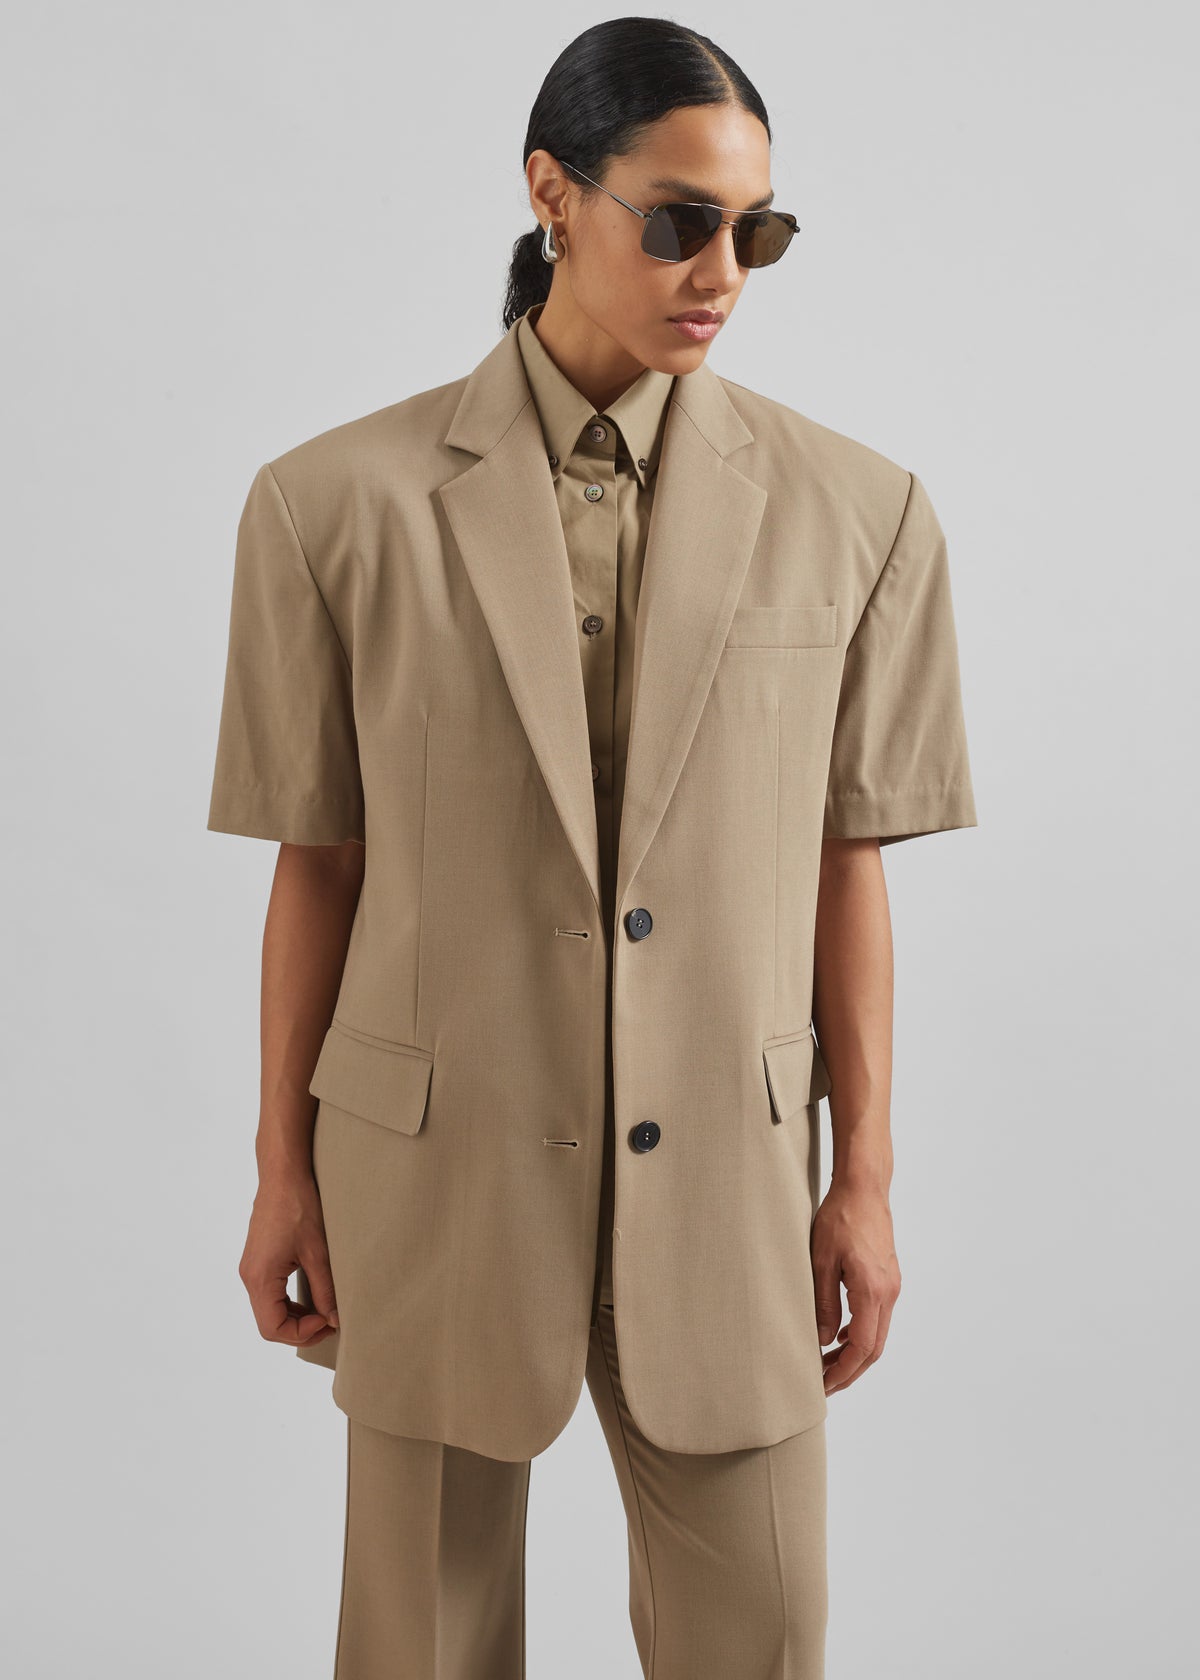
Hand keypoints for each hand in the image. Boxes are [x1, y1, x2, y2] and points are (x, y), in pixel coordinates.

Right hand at [238, 1168, 338, 1348]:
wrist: (282, 1174)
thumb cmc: (298, 1207)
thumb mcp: (318, 1252)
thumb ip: (325, 1290)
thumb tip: (334, 1319)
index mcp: (259, 1278)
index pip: (273, 1328)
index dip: (302, 1333)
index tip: (328, 1321)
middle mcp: (249, 1277)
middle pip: (269, 1323)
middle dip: (301, 1329)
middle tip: (331, 1321)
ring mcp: (251, 1269)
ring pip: (269, 1310)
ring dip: (296, 1317)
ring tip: (325, 1311)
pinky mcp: (258, 1260)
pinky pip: (270, 1294)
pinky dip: (289, 1302)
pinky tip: (312, 1296)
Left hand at [810, 1180, 900, 1394]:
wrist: (864, 1188)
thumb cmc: (840, 1218)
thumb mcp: (820, 1260)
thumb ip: (823, 1304)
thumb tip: (824, 1341)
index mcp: (873, 1291)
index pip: (863, 1347)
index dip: (843, 1371)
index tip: (823, 1385)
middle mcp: (889, 1293)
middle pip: (874, 1348)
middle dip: (849, 1371)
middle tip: (823, 1384)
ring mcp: (892, 1286)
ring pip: (877, 1334)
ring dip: (855, 1354)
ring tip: (827, 1364)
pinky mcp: (888, 1278)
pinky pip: (877, 1317)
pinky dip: (861, 1334)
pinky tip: (840, 1336)